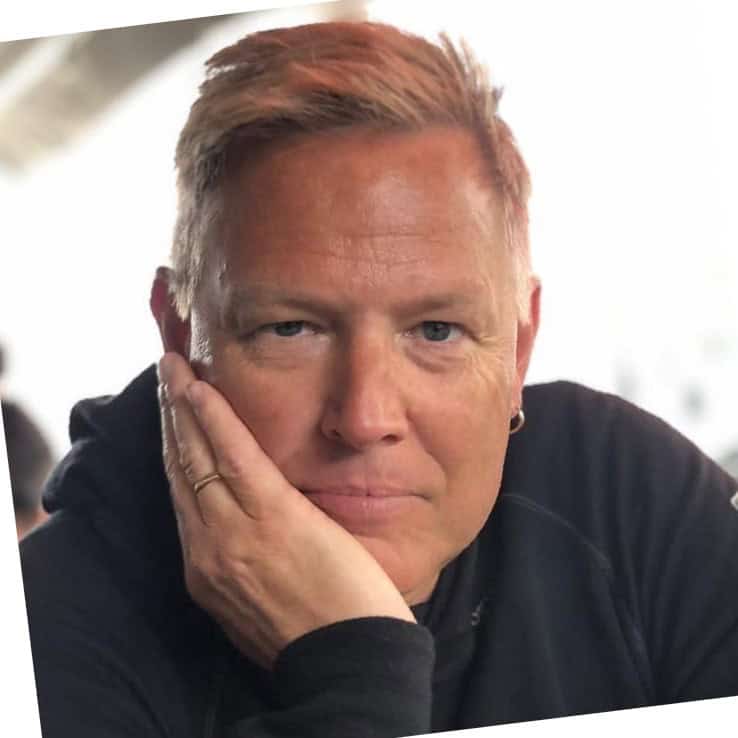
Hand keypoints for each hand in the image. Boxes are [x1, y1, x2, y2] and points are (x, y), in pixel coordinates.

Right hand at [157, 352, 414, 668]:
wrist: (349, 663)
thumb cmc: (319, 634)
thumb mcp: (264, 603)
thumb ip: (247, 564)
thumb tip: (251, 535)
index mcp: (208, 571)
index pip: (183, 499)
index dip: (175, 455)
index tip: (171, 422)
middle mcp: (208, 549)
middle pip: (179, 471)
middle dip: (169, 422)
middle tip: (165, 380)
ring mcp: (234, 532)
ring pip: (195, 456)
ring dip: (182, 408)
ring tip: (174, 372)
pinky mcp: (271, 516)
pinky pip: (232, 455)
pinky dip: (212, 417)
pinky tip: (199, 387)